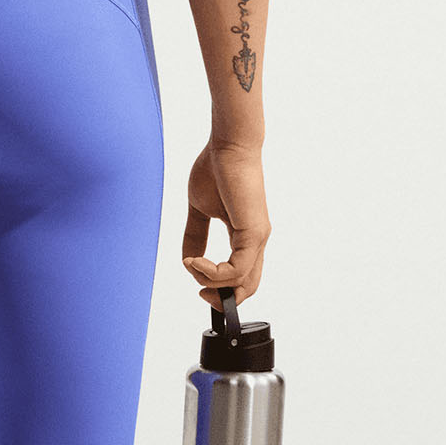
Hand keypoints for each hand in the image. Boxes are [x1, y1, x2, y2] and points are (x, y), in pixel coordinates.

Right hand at [181, 139, 271, 307]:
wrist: (228, 146)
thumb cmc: (216, 169)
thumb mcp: (199, 210)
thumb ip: (195, 236)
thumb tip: (188, 261)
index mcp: (245, 236)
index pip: (241, 275)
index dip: (220, 288)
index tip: (196, 282)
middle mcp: (255, 240)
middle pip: (248, 287)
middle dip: (221, 298)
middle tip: (199, 292)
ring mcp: (257, 238)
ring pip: (241, 282)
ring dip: (209, 281)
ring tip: (190, 264)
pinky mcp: (253, 233)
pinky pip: (235, 269)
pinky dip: (212, 272)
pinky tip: (194, 260)